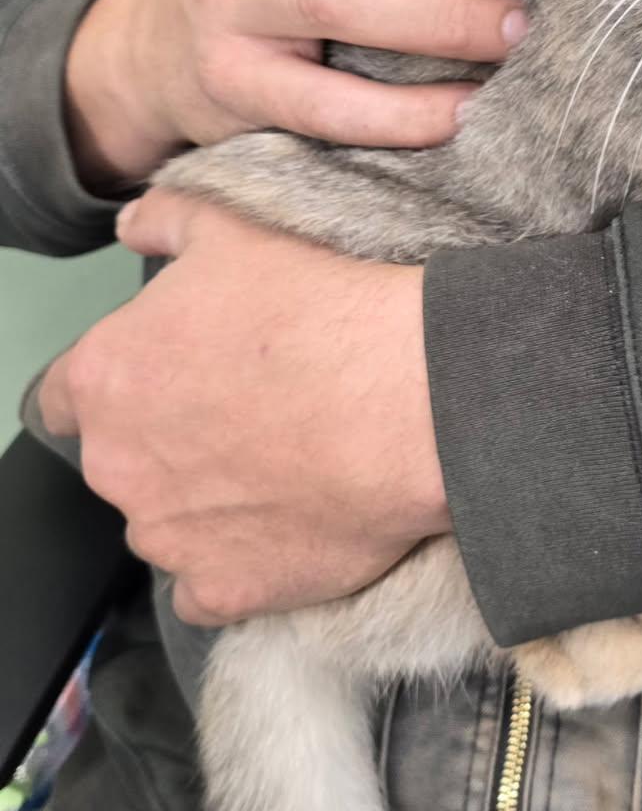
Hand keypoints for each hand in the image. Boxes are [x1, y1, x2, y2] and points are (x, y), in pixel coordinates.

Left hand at [38, 189, 446, 624]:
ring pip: (166, 524)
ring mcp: (168, 537)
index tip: (170, 376)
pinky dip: (238, 563)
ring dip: (204, 502)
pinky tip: (288, 522)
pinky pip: (210, 587)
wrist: (410, 398)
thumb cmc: (320, 307)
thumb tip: (134, 225)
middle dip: (168, 440)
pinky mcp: (225, 590)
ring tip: (283, 463)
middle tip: (247, 409)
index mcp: (105, 377)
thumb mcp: (235, 229)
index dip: (118, 385)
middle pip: (121, 460)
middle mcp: (118, 465)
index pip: (62, 398)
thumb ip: (166, 220)